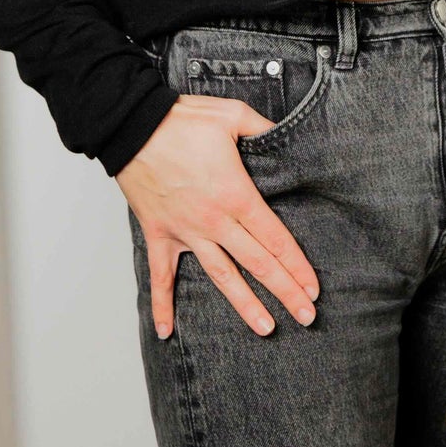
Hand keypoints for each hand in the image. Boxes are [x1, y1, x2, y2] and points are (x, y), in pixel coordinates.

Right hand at [115, 94, 321, 340]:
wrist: (132, 126)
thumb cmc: (181, 120)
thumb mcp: (233, 115)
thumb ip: (263, 127)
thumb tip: (285, 133)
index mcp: (236, 195)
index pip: (275, 238)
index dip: (297, 265)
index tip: (313, 288)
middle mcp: (214, 221)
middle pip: (258, 263)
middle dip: (285, 292)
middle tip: (307, 317)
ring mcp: (186, 232)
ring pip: (221, 276)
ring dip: (245, 304)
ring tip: (266, 328)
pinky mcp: (159, 234)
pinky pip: (161, 276)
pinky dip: (162, 305)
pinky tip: (166, 331)